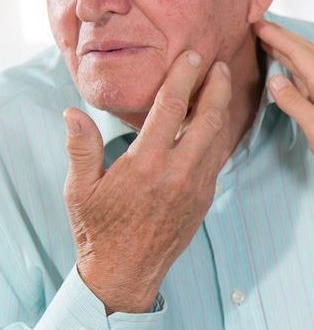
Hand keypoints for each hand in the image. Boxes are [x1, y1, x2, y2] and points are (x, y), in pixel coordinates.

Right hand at [63, 51, 231, 313]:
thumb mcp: (80, 189)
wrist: (125, 274)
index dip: (185, 77)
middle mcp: (178, 172)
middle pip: (209, 117)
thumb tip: (72, 112)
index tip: (193, 56)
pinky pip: (218, 157)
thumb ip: (81, 148)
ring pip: (219, 137)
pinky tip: (217, 120)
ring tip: (222, 84)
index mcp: (146, 164)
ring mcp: (197, 186)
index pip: (172, 108)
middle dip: (217, 86)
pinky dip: (220, 134)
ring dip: (223, 107)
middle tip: (220, 63)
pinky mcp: (206, 197)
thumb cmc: (98, 230)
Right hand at [252, 20, 313, 206]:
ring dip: (286, 53)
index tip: (255, 23)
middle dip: (282, 37)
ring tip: (266, 44)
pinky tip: (285, 77)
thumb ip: (294, 103)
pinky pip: (307, 85)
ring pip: (305, 68)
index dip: (277, 36)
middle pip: (305, 54)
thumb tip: (273, 78)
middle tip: (257, 27)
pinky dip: (292, 74)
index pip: (299, 53)